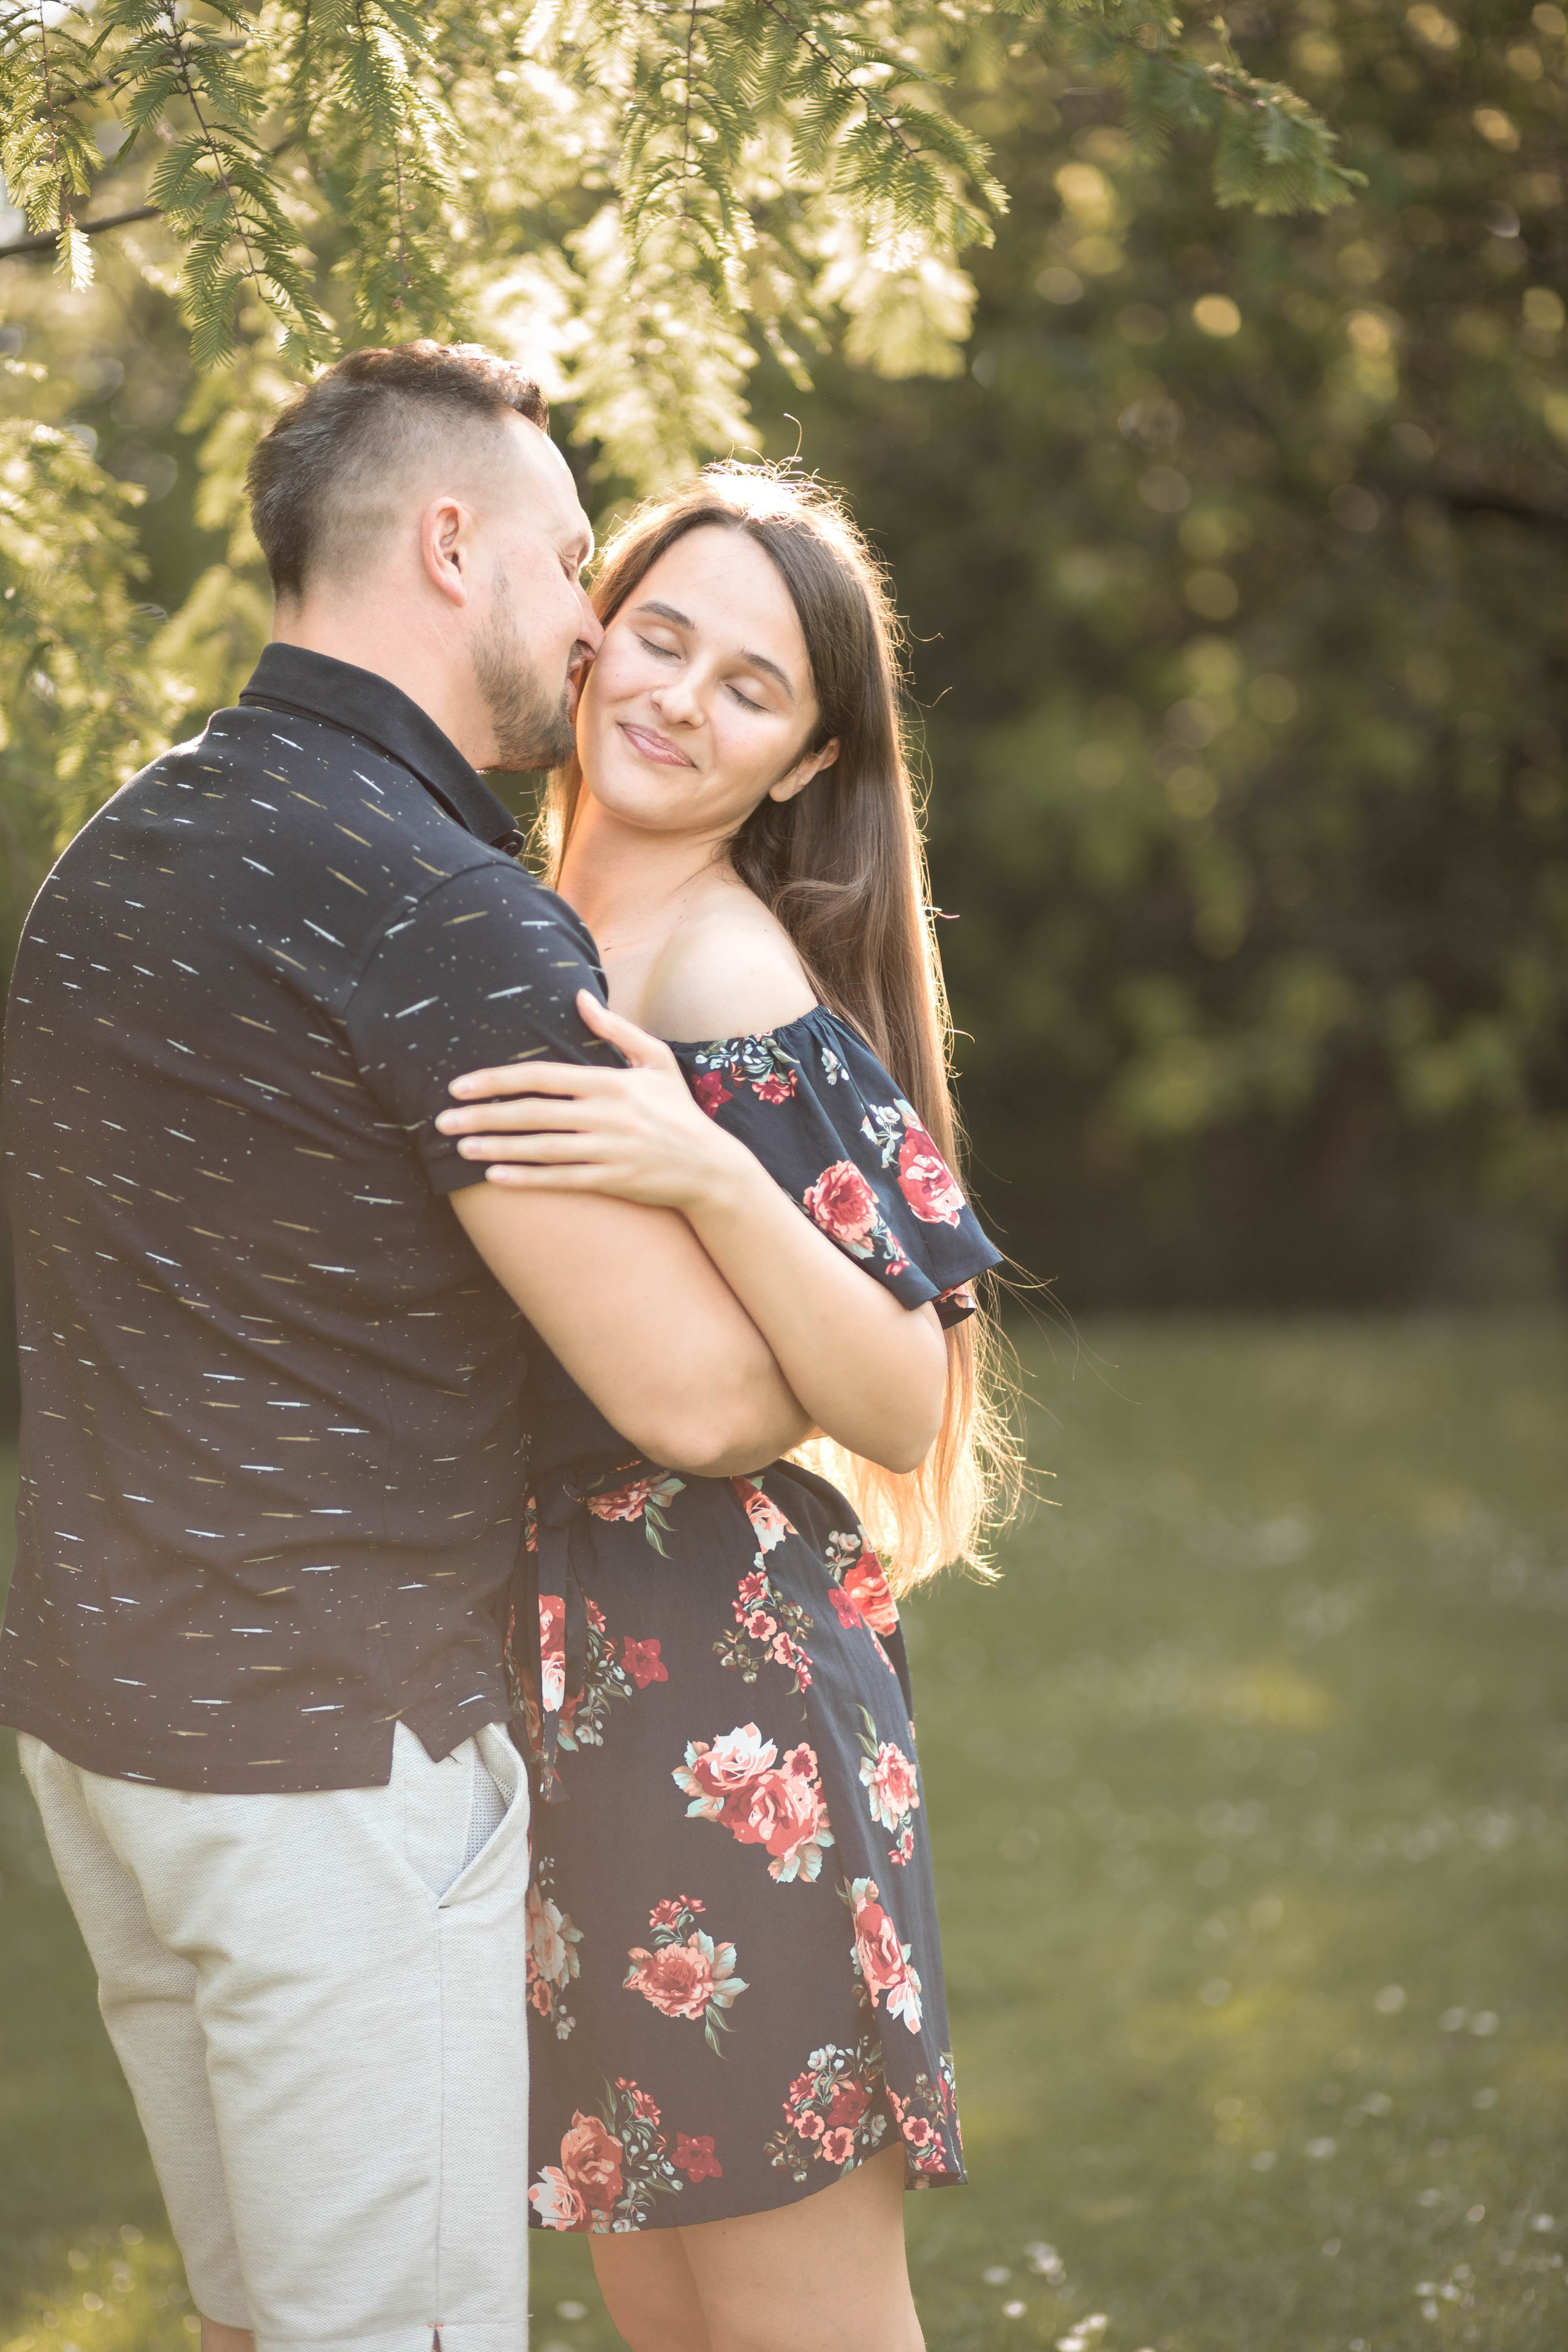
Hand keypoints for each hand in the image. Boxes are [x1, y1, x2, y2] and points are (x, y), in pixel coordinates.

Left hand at [436, 990, 750, 1212]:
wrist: (711, 1168)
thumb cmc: (678, 1111)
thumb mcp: (656, 1060)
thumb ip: (615, 1029)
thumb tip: (578, 997)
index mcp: (611, 1082)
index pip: (542, 1077)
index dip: (496, 1080)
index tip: (459, 1086)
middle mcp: (607, 1115)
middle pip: (532, 1113)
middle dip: (483, 1117)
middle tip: (442, 1122)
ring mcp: (610, 1150)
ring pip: (541, 1148)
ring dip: (497, 1148)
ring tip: (461, 1148)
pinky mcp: (613, 1181)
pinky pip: (562, 1179)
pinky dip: (528, 1179)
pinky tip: (496, 1178)